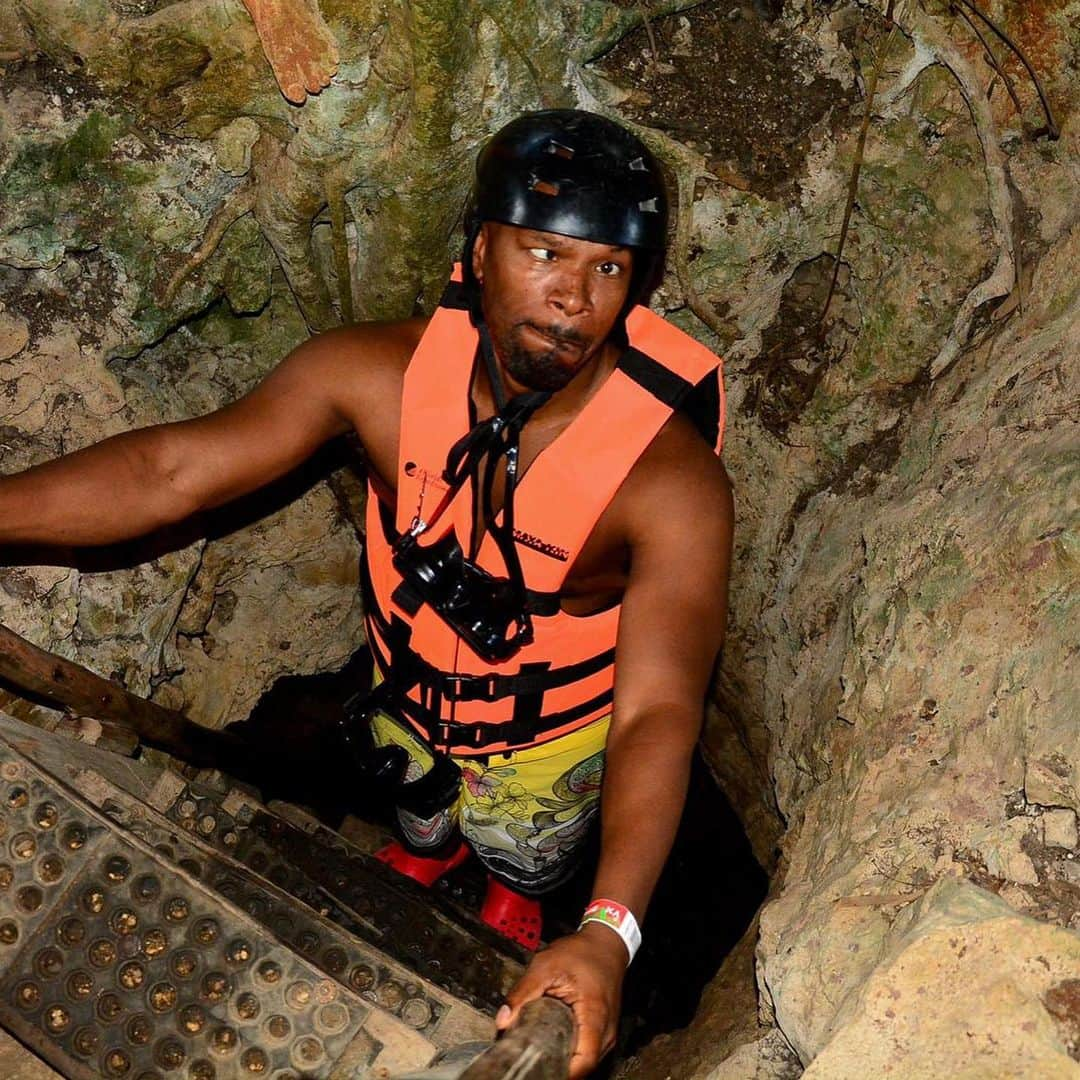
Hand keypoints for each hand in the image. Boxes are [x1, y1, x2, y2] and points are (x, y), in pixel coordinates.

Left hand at [496, 923, 627, 1077]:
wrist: (605, 944)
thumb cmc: (580, 952)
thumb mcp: (545, 966)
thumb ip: (523, 994)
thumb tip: (502, 1022)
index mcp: (595, 1016)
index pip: (582, 1064)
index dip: (558, 1072)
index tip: (535, 1069)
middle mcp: (606, 1031)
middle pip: (583, 1068)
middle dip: (556, 1067)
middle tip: (530, 1058)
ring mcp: (607, 1033)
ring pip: (586, 1063)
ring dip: (564, 1060)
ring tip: (539, 1051)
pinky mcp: (603, 1032)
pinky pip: (587, 1052)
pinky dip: (571, 1052)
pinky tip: (553, 1043)